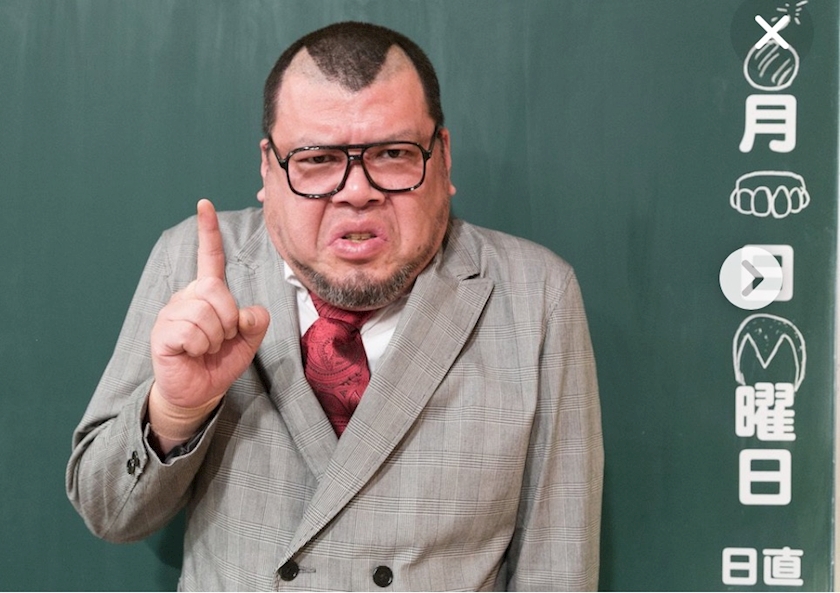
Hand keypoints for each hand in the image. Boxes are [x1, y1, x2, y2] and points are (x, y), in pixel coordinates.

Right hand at [150, 199, 269, 409]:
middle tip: (220, 339)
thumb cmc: (221, 361)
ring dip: (215, 338)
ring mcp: (172, 313)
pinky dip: (200, 347)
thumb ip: (256, 321)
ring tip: (205, 348)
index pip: (210, 258)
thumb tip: (246, 313)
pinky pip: (191, 332)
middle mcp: (187, 296)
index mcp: (208, 293)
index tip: (205, 204)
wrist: (200, 391)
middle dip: (228, 320)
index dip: (209, 232)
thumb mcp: (249, 340)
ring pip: (205, 313)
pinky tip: (192, 354)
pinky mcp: (162, 332)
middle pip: (217, 291)